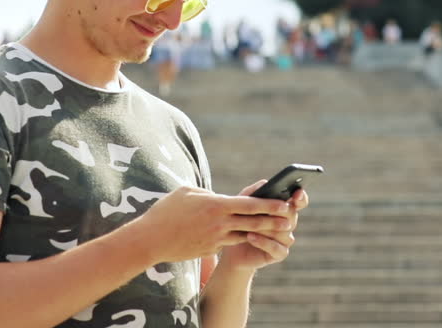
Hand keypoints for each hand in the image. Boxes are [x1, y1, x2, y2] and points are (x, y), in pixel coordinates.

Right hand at [133, 186, 292, 263]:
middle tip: (290, 220)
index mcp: (216, 205)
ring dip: (260, 233)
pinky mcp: (210, 250)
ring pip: (244, 235)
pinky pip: (227, 243)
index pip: (249, 204)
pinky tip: (246, 237)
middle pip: (253, 222)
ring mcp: (215, 239)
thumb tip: (217, 197)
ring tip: (275, 231)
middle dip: (273, 221)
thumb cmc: (166, 211)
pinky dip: (237, 239)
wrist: (151, 240)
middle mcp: (220, 223)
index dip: (269, 203)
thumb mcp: (187, 192)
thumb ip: (207, 193)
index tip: (284, 202)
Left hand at [218, 180, 309, 271]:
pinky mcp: (279, 254)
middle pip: (292, 215)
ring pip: (284, 232)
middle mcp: (288, 223)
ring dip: (266, 228)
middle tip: (266, 210)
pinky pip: (277, 248)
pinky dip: (263, 242)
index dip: (300, 197)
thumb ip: (253, 193)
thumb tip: (265, 182)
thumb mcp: (242, 204)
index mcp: (283, 209)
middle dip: (277, 212)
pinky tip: (250, 236)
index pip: (299, 201)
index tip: (297, 193)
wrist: (234, 248)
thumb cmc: (240, 221)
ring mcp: (285, 239)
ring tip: (250, 225)